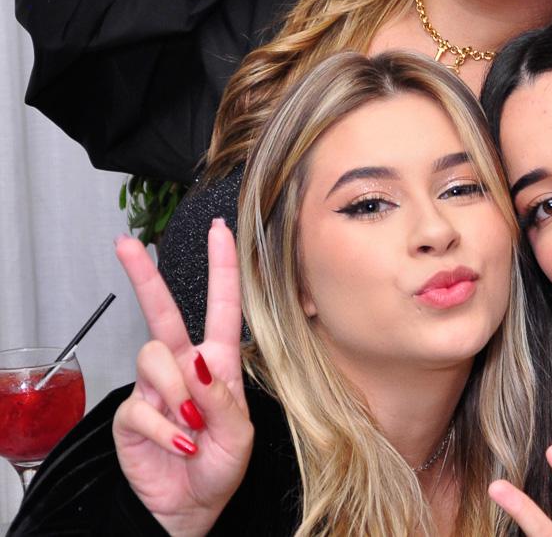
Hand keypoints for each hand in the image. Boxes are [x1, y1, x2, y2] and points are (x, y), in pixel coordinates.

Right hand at [111, 218, 252, 536]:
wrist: (191, 507)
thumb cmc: (221, 466)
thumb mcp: (239, 433)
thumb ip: (222, 398)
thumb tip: (199, 363)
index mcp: (219, 362)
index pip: (221, 307)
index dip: (222, 268)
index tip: (220, 231)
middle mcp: (184, 367)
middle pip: (161, 313)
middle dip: (144, 276)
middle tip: (126, 244)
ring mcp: (154, 388)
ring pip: (154, 359)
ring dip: (177, 394)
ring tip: (193, 427)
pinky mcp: (131, 414)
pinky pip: (143, 409)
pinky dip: (166, 431)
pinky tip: (181, 447)